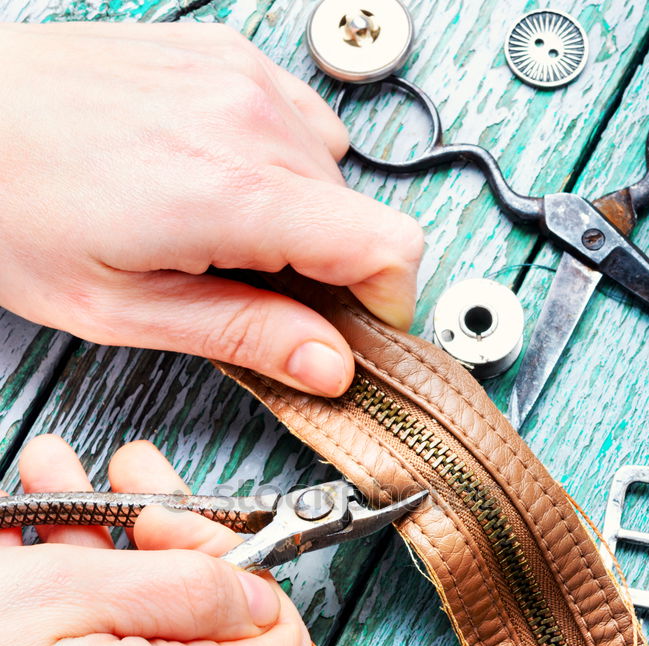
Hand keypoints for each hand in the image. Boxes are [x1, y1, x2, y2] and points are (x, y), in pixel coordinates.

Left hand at [0, 22, 423, 396]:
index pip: (389, 247)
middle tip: (252, 293)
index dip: (389, 305)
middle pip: (359, 217)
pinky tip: (211, 182)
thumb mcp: (126, 308)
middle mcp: (253, 117)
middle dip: (328, 272)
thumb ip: (242, 335)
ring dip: (299, 218)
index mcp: (235, 192)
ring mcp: (241, 75)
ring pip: (331, 172)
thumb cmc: (17, 209)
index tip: (357, 333)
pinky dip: (275, 166)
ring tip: (218, 235)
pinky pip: (296, 124)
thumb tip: (330, 363)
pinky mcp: (225, 56)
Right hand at [0, 435, 310, 645]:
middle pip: (200, 639)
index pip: (275, 639)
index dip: (242, 565)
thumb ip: (190, 585)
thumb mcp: (68, 590)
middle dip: (158, 543)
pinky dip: (76, 628)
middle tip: (116, 479)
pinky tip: (28, 556)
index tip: (181, 521)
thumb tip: (258, 591)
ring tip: (51, 490)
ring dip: (104, 566)